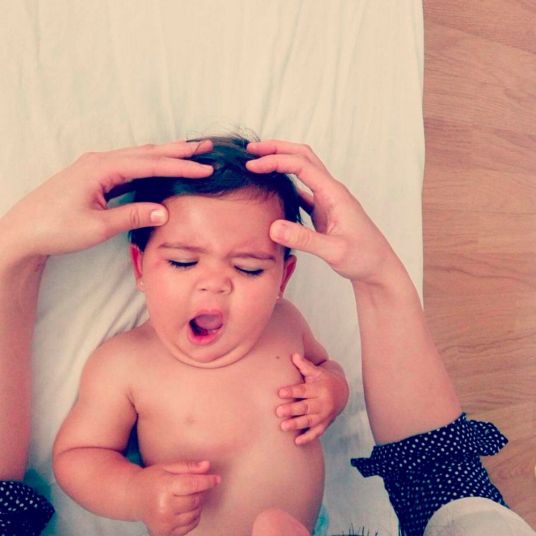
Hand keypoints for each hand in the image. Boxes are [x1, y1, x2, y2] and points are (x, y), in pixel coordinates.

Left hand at [3, 140, 212, 259]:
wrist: (24, 231)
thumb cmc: (56, 228)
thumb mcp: (98, 226)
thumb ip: (132, 215)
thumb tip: (165, 210)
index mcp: (101, 169)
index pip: (150, 164)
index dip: (180, 166)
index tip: (204, 168)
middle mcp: (100, 161)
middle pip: (147, 152)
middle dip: (178, 149)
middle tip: (206, 146)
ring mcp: (96, 166)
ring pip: (139, 156)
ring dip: (165, 154)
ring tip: (190, 151)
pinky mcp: (94, 176)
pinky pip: (128, 165)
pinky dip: (149, 163)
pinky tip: (159, 165)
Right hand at [129, 460, 219, 535]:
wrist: (133, 497)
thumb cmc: (153, 479)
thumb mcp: (168, 467)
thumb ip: (189, 466)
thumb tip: (208, 466)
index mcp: (164, 487)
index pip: (193, 485)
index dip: (208, 481)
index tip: (217, 479)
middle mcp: (163, 508)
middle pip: (195, 500)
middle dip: (200, 492)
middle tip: (195, 485)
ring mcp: (164, 523)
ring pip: (195, 514)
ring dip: (197, 504)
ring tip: (187, 496)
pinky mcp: (165, 533)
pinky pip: (190, 526)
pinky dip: (193, 516)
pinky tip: (184, 508)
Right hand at [246, 140, 396, 284]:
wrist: (378, 269)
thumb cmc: (363, 258)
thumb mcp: (334, 251)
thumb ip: (305, 239)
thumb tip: (273, 227)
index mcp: (334, 194)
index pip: (301, 165)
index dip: (275, 161)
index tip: (252, 166)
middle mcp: (331, 192)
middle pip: (303, 157)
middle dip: (277, 149)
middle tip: (251, 150)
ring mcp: (327, 201)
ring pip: (303, 171)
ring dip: (281, 162)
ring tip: (257, 163)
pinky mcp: (323, 212)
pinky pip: (302, 191)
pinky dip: (286, 184)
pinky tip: (272, 189)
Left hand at [276, 353, 348, 444]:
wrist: (342, 392)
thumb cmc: (323, 379)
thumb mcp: (316, 371)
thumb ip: (304, 366)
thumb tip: (294, 355)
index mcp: (319, 388)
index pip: (304, 390)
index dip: (292, 391)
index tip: (280, 392)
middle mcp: (323, 402)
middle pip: (306, 407)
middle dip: (292, 410)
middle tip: (278, 411)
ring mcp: (324, 415)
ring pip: (310, 421)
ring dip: (297, 424)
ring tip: (284, 427)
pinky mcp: (325, 424)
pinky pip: (317, 432)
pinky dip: (308, 438)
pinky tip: (297, 441)